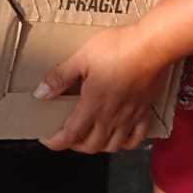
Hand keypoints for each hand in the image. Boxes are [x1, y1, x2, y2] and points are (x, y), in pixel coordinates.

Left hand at [35, 25, 164, 153]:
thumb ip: (60, 77)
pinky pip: (136, 138)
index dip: (56, 142)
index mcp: (92, 105)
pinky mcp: (144, 111)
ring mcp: (129, 117)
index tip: (48, 139)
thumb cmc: (118, 48)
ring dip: (98, 146)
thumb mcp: (82, 58)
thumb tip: (41, 92)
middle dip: (75, 145)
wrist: (151, 46)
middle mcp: (110, 117)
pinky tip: (120, 136)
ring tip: (90, 137)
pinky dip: (126, 143)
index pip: (70, 135)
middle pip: (90, 146)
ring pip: (112, 146)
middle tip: (67, 135)